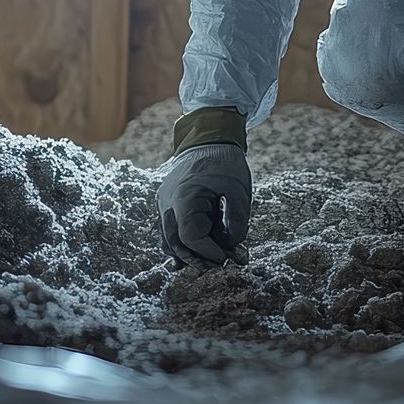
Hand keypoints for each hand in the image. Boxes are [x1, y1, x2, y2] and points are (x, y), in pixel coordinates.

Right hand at [158, 142, 250, 265]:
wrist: (207, 137)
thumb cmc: (224, 162)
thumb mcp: (239, 190)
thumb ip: (237, 221)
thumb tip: (231, 246)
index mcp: (184, 199)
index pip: (191, 238)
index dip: (209, 253)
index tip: (227, 259)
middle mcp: (168, 204)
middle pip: (175, 245)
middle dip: (197, 259)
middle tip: (220, 266)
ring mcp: (165, 205)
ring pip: (169, 240)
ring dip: (189, 254)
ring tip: (212, 261)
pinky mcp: (168, 205)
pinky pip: (171, 230)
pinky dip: (184, 243)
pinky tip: (199, 253)